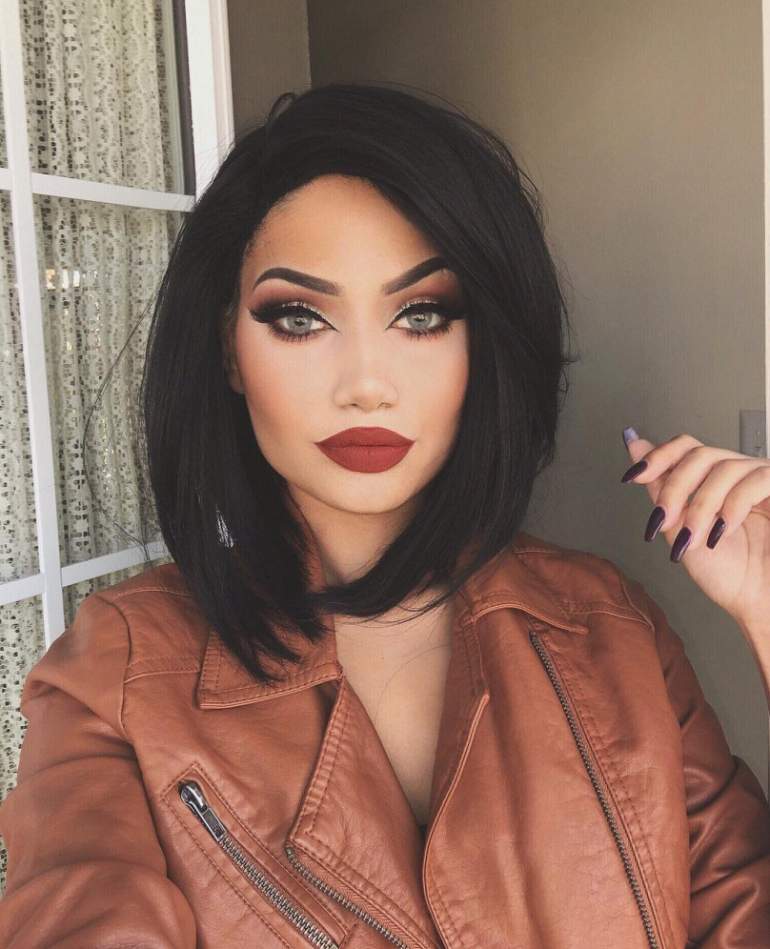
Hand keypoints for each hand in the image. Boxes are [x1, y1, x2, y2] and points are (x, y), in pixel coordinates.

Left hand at [620, 428, 769, 634]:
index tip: (633, 476)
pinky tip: (722, 531)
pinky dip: (732, 506)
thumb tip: (635, 445)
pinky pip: (755, 480)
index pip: (687, 447)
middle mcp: (739, 474)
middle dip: (674, 489)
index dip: (659, 456)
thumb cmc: (729, 573)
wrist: (759, 601)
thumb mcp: (680, 527)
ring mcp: (762, 479)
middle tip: (664, 521)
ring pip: (723, 467)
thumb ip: (660, 486)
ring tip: (694, 538)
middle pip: (699, 455)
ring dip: (700, 507)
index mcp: (714, 480)